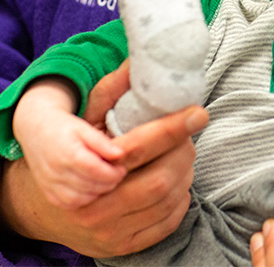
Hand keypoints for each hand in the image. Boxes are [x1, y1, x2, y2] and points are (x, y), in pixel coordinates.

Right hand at [0, 63, 208, 257]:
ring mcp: (111, 232)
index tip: (197, 112)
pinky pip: (168, 222)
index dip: (173, 128)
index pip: (139, 148)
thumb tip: (140, 59)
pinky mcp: (124, 246)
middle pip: (161, 178)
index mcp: (85, 171)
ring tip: (182, 152)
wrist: (45, 206)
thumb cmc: (76, 150)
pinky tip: (176, 179)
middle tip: (189, 131)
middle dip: (184, 150)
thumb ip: (114, 90)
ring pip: (169, 199)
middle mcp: (96, 207)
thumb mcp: (87, 117)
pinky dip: (182, 197)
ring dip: (186, 171)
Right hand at [13, 78, 125, 208]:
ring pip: (79, 199)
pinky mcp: (47, 192)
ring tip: (107, 181)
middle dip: (108, 183)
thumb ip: (101, 142)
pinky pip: (67, 205)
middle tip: (118, 174)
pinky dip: (83, 201)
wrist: (36, 131)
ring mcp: (49, 185)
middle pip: (89, 186)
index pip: (95, 170)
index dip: (112, 173)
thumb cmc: (64, 127)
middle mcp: (56, 172)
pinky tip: (92, 189)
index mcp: (67, 153)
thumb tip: (120, 154)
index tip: (122, 168)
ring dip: (97, 193)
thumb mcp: (84, 127)